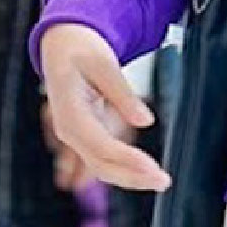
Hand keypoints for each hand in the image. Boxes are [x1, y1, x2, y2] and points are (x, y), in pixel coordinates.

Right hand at [38, 23, 169, 192]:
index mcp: (69, 111)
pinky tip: (147, 172)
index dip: (127, 159)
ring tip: (161, 180)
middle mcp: (69, 130)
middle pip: (100, 165)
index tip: (153, 168)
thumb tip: (147, 121)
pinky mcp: (86, 135)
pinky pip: (105, 159)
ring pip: (102, 167)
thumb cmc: (81, 49)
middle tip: (164, 181)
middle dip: (133, 177)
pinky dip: (126, 168)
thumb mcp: (102, 62)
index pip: (100, 145)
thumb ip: (123, 93)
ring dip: (132, 177)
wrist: (61, 45)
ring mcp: (76, 135)